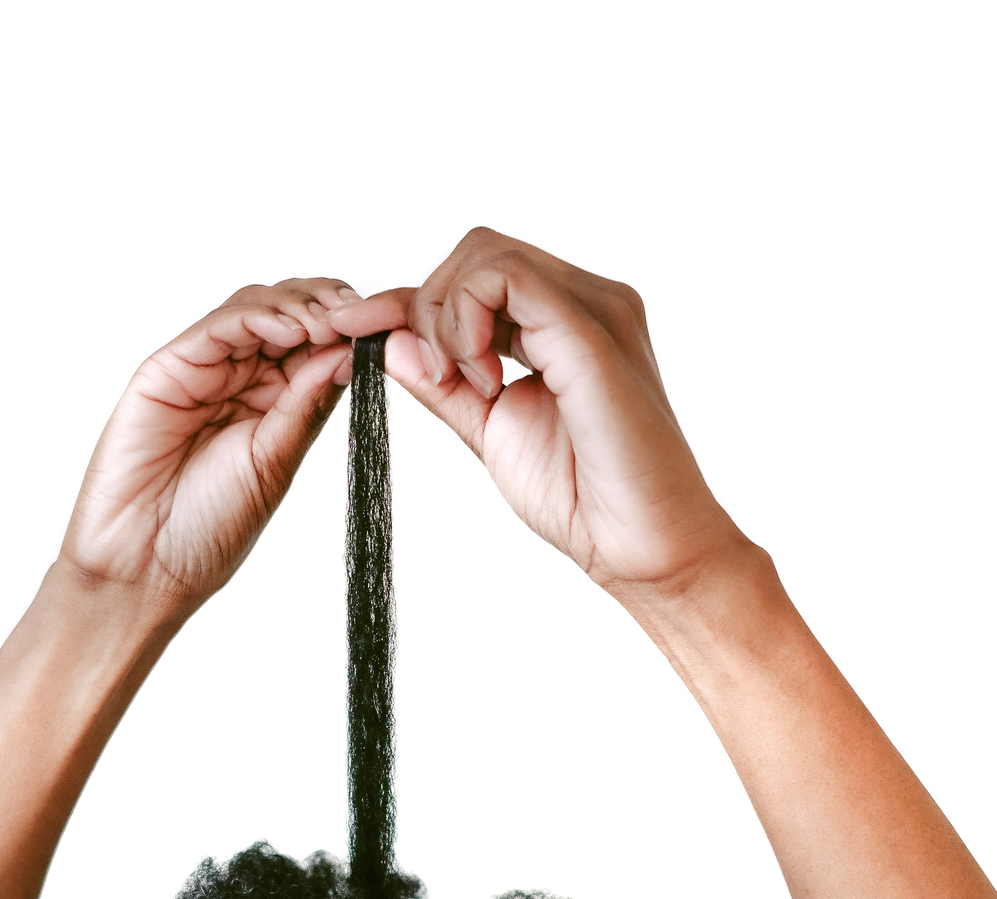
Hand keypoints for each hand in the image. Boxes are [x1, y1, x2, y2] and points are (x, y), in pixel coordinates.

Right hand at [61, 278, 358, 610]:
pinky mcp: (168, 368)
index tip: (386, 328)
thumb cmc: (207, 530)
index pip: (318, 344)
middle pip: (290, 312)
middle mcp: (240, 378)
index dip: (351, 328)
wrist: (145, 568)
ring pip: (256, 306)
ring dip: (300, 304)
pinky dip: (256, 316)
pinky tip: (291, 328)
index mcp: (275, 403)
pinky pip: (216, 326)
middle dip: (330, 304)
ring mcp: (205, 369)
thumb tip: (352, 354)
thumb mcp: (275, 463)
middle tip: (361, 316)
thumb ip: (306, 406)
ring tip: (329, 322)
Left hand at [331, 229, 745, 593]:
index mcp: (568, 320)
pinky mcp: (591, 329)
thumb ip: (444, 385)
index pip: (476, 278)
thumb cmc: (583, 499)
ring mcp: (596, 307)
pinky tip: (479, 380)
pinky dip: (465, 320)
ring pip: (485, 254)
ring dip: (445, 317)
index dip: (407, 302)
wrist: (641, 548)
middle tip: (431, 378)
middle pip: (475, 253)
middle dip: (423, 307)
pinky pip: (504, 277)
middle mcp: (589, 299)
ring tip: (466, 385)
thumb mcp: (491, 430)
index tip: (355, 334)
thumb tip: (390, 345)